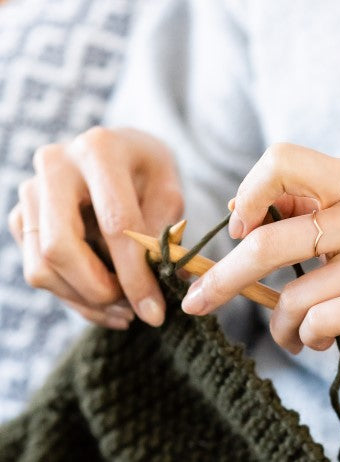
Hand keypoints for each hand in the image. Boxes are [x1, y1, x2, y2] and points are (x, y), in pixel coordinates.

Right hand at [8, 127, 182, 328]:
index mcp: (100, 150)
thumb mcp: (170, 193)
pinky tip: (104, 299)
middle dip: (98, 291)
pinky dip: (72, 296)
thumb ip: (164, 236)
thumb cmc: (148, 172)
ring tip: (124, 308)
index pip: (115, 224)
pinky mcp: (22, 216)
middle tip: (132, 309)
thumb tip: (162, 285)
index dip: (135, 276)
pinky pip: (37, 270)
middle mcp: (55, 166)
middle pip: (59, 248)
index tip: (154, 312)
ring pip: (41, 267)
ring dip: (84, 301)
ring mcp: (31, 191)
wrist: (120, 153)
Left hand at [181, 143, 339, 372]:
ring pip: (292, 295)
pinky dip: (306, 338)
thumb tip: (241, 212)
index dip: (249, 193)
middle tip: (198, 302)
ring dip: (280, 326)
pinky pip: (317, 321)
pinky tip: (319, 341)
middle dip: (223, 278)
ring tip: (292, 335)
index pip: (281, 160)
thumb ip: (305, 213)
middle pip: (268, 240)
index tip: (239, 230)